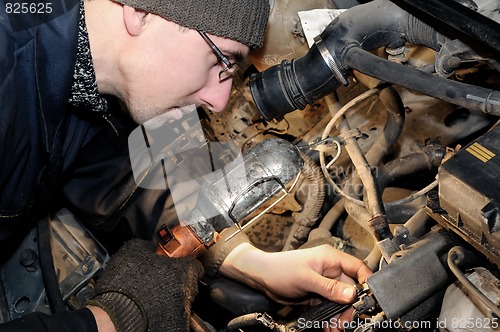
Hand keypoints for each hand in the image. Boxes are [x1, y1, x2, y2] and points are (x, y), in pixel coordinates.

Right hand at [87, 239, 202, 331]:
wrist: (113, 315)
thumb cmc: (123, 285)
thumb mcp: (133, 251)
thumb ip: (149, 246)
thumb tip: (153, 246)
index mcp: (181, 272)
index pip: (195, 265)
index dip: (185, 263)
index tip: (177, 264)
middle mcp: (185, 293)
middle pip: (189, 284)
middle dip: (178, 281)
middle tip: (161, 279)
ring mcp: (181, 311)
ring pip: (182, 300)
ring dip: (171, 296)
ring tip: (153, 296)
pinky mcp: (175, 325)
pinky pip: (176, 315)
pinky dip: (167, 312)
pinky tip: (153, 308)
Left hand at [219, 243, 371, 330]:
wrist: (262, 277)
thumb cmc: (281, 269)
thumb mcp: (306, 278)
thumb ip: (329, 287)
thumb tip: (352, 294)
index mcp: (331, 259)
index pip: (357, 267)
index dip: (366, 282)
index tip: (369, 299)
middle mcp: (330, 270)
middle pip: (352, 289)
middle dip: (351, 306)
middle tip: (347, 321)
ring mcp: (325, 283)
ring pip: (342, 301)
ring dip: (341, 315)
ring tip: (336, 326)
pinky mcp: (318, 294)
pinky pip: (331, 307)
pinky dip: (332, 317)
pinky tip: (330, 325)